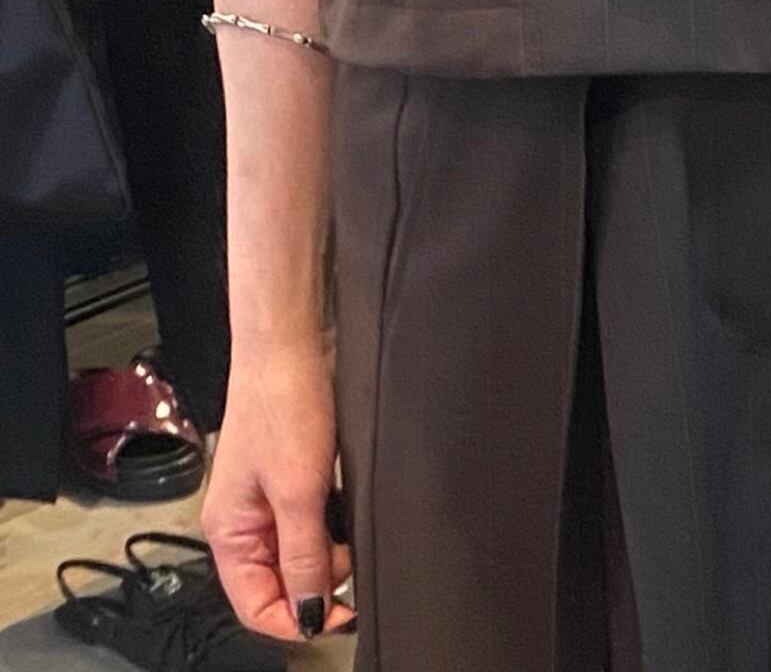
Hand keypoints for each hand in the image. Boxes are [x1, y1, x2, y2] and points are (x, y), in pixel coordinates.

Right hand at [201, 339, 351, 641]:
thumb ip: (303, 554)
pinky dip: (331, 520)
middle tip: (348, 557)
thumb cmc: (283, 403)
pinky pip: (310, 518)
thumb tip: (308, 611)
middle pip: (278, 581)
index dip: (295, 619)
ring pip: (298, 550)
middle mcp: (243, 521)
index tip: (337, 616)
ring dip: (327, 549)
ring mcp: (267, 497)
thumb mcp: (298, 491)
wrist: (291, 344)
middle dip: (316, 580)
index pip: (254, 606)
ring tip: (346, 521)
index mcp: (229, 533)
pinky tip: (346, 501)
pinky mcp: (290, 473)